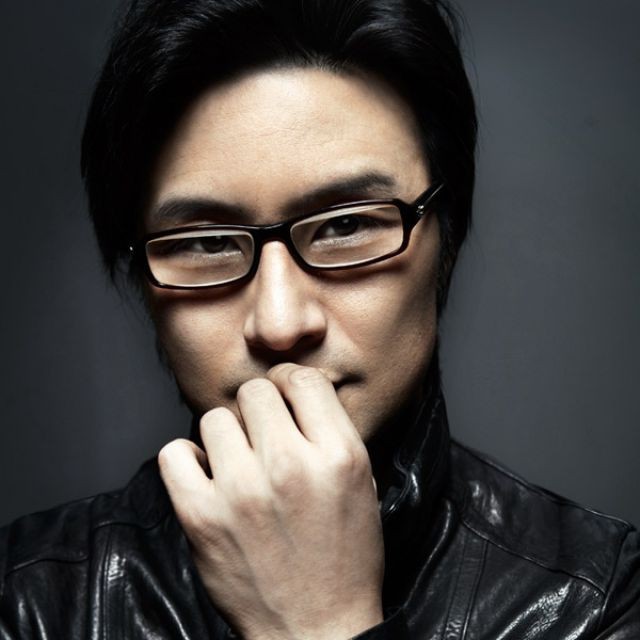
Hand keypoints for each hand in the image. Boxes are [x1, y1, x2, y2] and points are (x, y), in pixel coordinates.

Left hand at [158, 364, 384, 639]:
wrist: (315, 629)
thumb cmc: (344, 558)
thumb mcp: (362, 485)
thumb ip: (331, 433)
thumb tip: (293, 394)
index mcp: (339, 456)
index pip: (303, 378)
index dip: (291, 386)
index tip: (285, 402)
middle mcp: (290, 466)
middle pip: (255, 391)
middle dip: (259, 410)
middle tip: (262, 437)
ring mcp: (242, 491)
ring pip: (215, 419)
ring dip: (226, 437)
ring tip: (238, 463)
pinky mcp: (201, 518)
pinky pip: (175, 453)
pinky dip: (187, 460)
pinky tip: (207, 476)